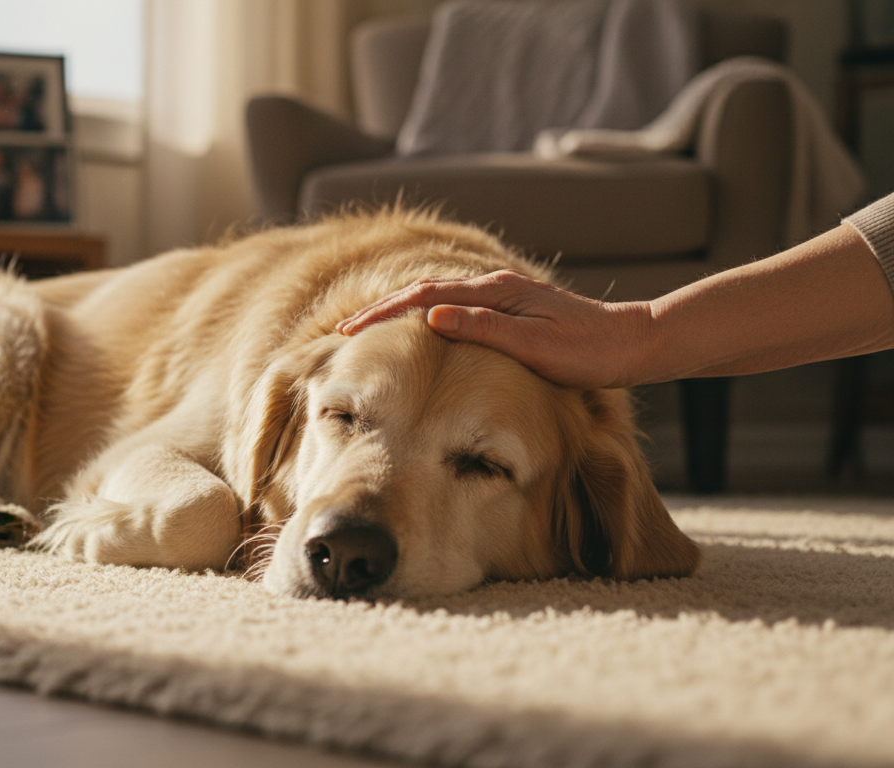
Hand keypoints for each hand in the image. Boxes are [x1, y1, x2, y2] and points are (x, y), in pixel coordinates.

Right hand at [336, 271, 652, 388]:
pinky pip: (456, 308)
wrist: (633, 344)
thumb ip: (483, 328)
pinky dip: (426, 315)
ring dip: (401, 312)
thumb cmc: (588, 352)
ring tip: (369, 329)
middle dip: (382, 310)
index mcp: (496, 292)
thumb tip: (432, 315)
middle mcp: (496, 287)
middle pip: (425, 291)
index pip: (425, 296)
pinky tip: (420, 330)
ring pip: (438, 298)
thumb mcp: (535, 345)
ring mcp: (505, 297)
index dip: (384, 313)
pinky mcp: (512, 311)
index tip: (349, 331)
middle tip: (343, 331)